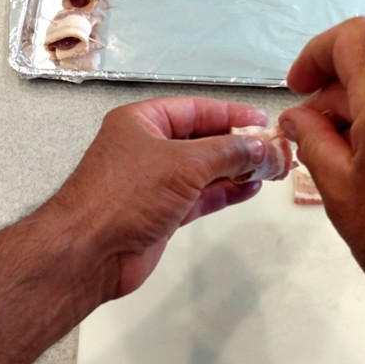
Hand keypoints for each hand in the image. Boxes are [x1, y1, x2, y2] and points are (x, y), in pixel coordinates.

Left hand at [49, 97, 267, 299]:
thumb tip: (262, 147)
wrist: (91, 253)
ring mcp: (157, 182)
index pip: (197, 109)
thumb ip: (227, 152)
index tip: (262, 122)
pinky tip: (250, 188)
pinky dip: (226, 192)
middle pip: (204, 140)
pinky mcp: (164, 211)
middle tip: (273, 149)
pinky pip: (201, 195)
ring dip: (237, 169)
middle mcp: (150, 148)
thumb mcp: (183, 164)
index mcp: (144, 122)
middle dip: (239, 146)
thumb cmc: (129, 195)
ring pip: (205, 170)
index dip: (231, 114)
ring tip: (270, 169)